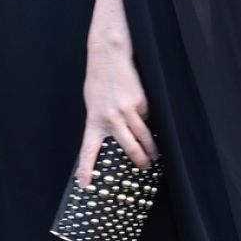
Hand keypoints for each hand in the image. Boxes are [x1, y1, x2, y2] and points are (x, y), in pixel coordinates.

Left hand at [76, 0, 157, 186]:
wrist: (109, 56)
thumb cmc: (100, 81)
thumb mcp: (93, 104)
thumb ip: (101, 122)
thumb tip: (114, 139)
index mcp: (94, 121)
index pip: (88, 150)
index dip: (85, 168)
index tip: (84, 184)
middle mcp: (110, 119)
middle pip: (129, 148)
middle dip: (140, 160)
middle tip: (145, 168)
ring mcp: (127, 112)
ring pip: (143, 136)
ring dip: (151, 147)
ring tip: (155, 154)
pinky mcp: (140, 103)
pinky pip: (146, 117)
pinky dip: (147, 118)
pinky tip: (144, 111)